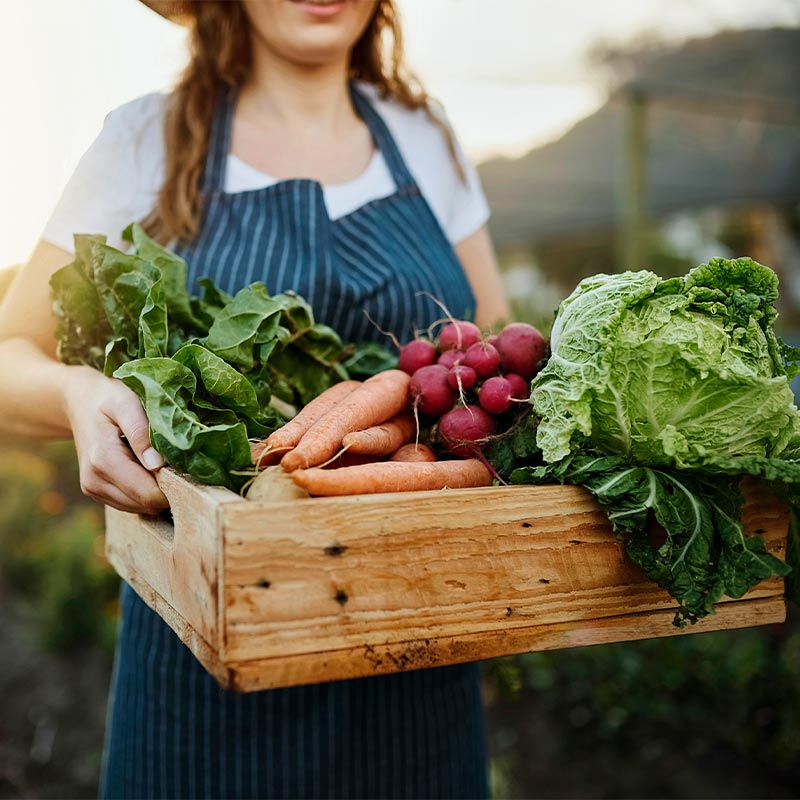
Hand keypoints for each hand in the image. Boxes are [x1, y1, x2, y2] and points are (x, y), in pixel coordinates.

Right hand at [63, 367, 168, 514]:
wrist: (79, 402)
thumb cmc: (108, 398)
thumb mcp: (126, 404)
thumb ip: (141, 433)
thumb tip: (157, 464)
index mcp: (103, 460)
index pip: (147, 494)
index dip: (173, 486)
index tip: (186, 468)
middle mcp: (94, 481)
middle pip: (145, 505)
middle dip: (167, 490)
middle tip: (178, 464)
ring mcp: (93, 489)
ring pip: (139, 508)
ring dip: (155, 491)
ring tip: (160, 463)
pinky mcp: (96, 492)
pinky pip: (130, 504)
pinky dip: (143, 492)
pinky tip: (147, 469)